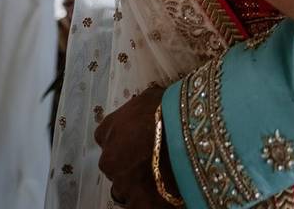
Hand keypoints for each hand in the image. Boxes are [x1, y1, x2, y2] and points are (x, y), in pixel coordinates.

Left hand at [95, 86, 178, 207]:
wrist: (187, 136)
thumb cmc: (169, 110)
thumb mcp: (152, 97)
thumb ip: (142, 106)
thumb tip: (148, 105)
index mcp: (108, 130)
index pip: (106, 135)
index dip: (123, 137)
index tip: (138, 137)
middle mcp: (109, 159)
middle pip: (115, 164)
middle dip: (130, 164)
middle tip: (154, 159)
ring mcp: (122, 185)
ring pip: (125, 188)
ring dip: (138, 185)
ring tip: (162, 180)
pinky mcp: (140, 205)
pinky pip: (141, 206)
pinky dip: (151, 202)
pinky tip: (167, 196)